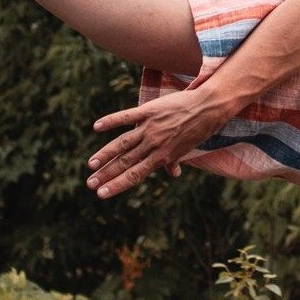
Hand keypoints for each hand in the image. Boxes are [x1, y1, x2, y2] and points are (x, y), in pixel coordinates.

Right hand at [87, 89, 229, 198]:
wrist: (210, 106)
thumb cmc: (199, 128)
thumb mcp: (187, 148)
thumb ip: (174, 161)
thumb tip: (173, 173)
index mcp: (162, 156)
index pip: (135, 174)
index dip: (117, 185)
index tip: (102, 194)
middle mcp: (154, 144)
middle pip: (125, 162)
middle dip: (107, 174)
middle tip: (89, 184)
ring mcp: (151, 127)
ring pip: (123, 143)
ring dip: (105, 154)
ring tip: (91, 165)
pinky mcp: (150, 111)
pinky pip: (127, 116)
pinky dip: (112, 121)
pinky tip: (97, 126)